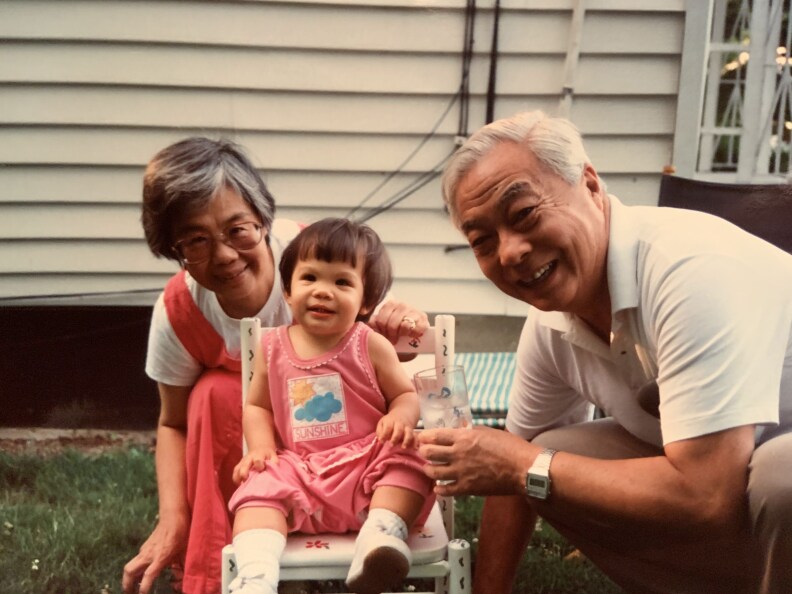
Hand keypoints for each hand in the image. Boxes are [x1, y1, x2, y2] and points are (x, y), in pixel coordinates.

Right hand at [122, 512, 188, 593]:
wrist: (174, 515)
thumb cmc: (181, 533)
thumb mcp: (185, 552)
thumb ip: (182, 567)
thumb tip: (181, 581)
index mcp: (160, 557)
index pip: (148, 576)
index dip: (144, 588)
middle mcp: (149, 554)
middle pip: (129, 571)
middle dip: (126, 585)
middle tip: (130, 593)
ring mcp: (144, 549)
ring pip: (131, 565)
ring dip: (130, 577)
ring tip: (133, 586)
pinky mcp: (145, 546)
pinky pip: (137, 559)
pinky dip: (137, 568)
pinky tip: (143, 571)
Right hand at [232, 447, 278, 483]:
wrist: (260, 448)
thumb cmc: (268, 455)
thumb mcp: (273, 456)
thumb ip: (274, 462)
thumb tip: (274, 468)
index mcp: (259, 455)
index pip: (257, 460)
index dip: (258, 465)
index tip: (261, 470)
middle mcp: (249, 458)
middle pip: (244, 465)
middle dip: (244, 473)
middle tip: (247, 480)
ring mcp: (243, 461)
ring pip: (237, 469)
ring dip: (238, 478)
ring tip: (242, 485)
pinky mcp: (239, 465)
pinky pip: (235, 472)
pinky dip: (235, 479)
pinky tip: (239, 484)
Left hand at [368, 300, 427, 344]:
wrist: (411, 339)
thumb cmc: (394, 332)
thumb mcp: (382, 327)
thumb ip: (374, 324)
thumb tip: (367, 322)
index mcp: (390, 305)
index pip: (380, 320)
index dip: (381, 332)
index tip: (384, 338)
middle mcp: (401, 305)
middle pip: (392, 324)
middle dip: (391, 336)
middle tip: (393, 341)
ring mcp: (413, 310)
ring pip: (404, 326)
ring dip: (402, 335)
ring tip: (402, 338)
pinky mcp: (424, 318)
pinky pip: (416, 328)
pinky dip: (413, 334)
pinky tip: (412, 336)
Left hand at [377, 411, 415, 447]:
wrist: (403, 413)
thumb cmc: (390, 422)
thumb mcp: (382, 423)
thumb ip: (380, 431)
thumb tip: (380, 440)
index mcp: (391, 421)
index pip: (388, 427)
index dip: (384, 435)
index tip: (381, 442)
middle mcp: (400, 424)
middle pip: (399, 429)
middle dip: (395, 438)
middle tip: (391, 445)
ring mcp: (407, 428)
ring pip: (409, 433)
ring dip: (406, 440)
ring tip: (403, 447)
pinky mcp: (413, 432)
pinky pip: (416, 436)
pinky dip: (416, 442)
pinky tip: (414, 448)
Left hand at [417, 427, 534, 495]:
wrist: (523, 468)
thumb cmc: (510, 447)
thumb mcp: (488, 432)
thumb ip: (471, 431)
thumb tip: (460, 428)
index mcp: (464, 438)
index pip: (435, 436)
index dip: (424, 436)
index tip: (422, 438)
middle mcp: (459, 454)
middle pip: (429, 453)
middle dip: (423, 452)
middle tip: (424, 453)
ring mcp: (462, 472)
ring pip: (433, 472)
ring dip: (428, 470)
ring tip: (429, 469)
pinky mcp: (468, 488)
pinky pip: (446, 491)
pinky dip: (439, 489)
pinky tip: (438, 488)